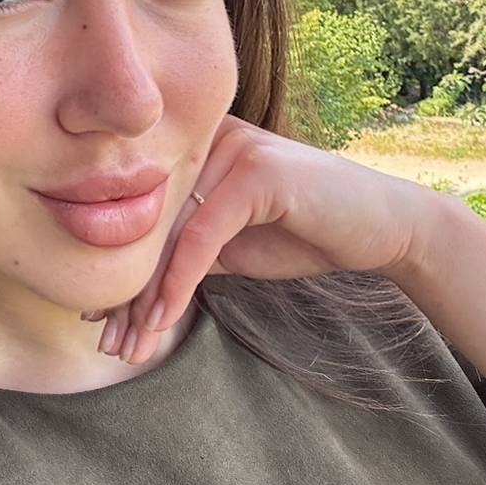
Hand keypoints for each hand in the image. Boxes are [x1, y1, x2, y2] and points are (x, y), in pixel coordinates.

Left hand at [81, 112, 435, 365]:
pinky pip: (200, 235)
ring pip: (170, 232)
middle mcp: (208, 138)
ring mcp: (232, 148)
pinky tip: (162, 321)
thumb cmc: (308, 233)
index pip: (145, 215)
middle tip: (108, 342)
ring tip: (129, 345)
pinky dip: (178, 283)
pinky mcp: (255, 170)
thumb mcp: (232, 245)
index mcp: (198, 148)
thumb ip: (186, 250)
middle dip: (127, 291)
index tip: (101, 321)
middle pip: (151, 223)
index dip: (121, 271)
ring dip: (146, 297)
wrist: (384, 228)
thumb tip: (124, 286)